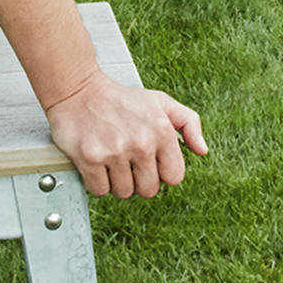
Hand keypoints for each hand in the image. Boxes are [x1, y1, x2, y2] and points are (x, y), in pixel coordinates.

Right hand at [44, 69, 207, 198]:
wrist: (78, 89)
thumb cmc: (121, 99)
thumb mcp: (160, 102)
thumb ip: (189, 122)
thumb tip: (203, 151)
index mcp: (161, 130)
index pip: (174, 177)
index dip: (161, 172)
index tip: (149, 160)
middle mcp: (141, 142)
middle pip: (148, 191)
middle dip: (138, 179)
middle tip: (127, 158)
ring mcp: (115, 151)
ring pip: (123, 193)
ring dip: (116, 180)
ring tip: (111, 157)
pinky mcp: (91, 159)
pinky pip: (100, 191)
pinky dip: (96, 181)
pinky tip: (96, 161)